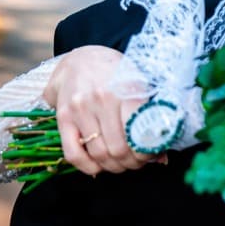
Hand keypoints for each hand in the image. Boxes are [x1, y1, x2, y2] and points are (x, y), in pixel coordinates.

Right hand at [42, 45, 154, 175]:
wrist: (83, 58)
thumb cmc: (117, 73)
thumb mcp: (139, 85)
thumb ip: (151, 117)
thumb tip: (161, 155)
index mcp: (127, 90)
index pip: (138, 135)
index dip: (146, 154)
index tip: (150, 156)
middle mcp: (102, 99)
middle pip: (118, 149)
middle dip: (131, 163)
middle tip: (137, 163)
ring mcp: (80, 109)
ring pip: (98, 153)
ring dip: (113, 166)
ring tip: (121, 164)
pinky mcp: (63, 117)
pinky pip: (72, 154)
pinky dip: (87, 167)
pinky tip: (98, 167)